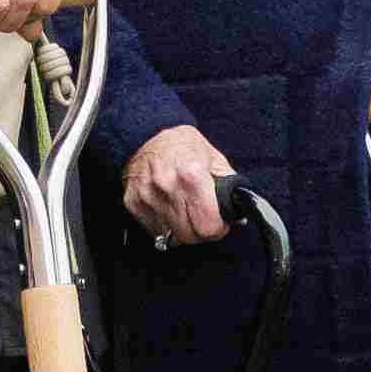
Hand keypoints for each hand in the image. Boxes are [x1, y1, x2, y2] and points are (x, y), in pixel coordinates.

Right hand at [121, 123, 232, 244]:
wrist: (145, 134)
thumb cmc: (182, 145)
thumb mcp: (214, 157)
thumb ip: (228, 185)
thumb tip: (237, 209)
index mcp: (192, 174)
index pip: (208, 226)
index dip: (218, 228)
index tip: (219, 223)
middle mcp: (167, 187)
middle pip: (190, 236)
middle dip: (201, 232)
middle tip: (203, 217)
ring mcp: (148, 197)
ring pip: (171, 237)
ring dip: (182, 229)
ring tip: (185, 210)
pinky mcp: (133, 203)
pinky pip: (154, 230)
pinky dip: (164, 224)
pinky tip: (168, 208)